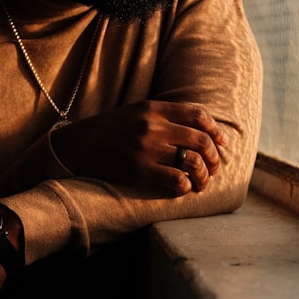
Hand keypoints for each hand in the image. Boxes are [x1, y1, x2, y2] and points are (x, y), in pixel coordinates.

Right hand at [50, 100, 228, 194]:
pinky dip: (186, 187)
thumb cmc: (109, 131)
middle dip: (214, 157)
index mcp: (154, 108)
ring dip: (203, 176)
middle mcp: (153, 125)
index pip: (198, 114)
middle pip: (200, 140)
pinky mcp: (138, 169)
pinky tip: (184, 190)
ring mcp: (146, 147)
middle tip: (214, 169)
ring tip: (202, 184)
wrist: (77, 145)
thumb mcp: (136, 113)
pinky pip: (176, 180)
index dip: (215, 130)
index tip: (222, 142)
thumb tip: (195, 129)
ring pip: (192, 162)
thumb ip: (162, 117)